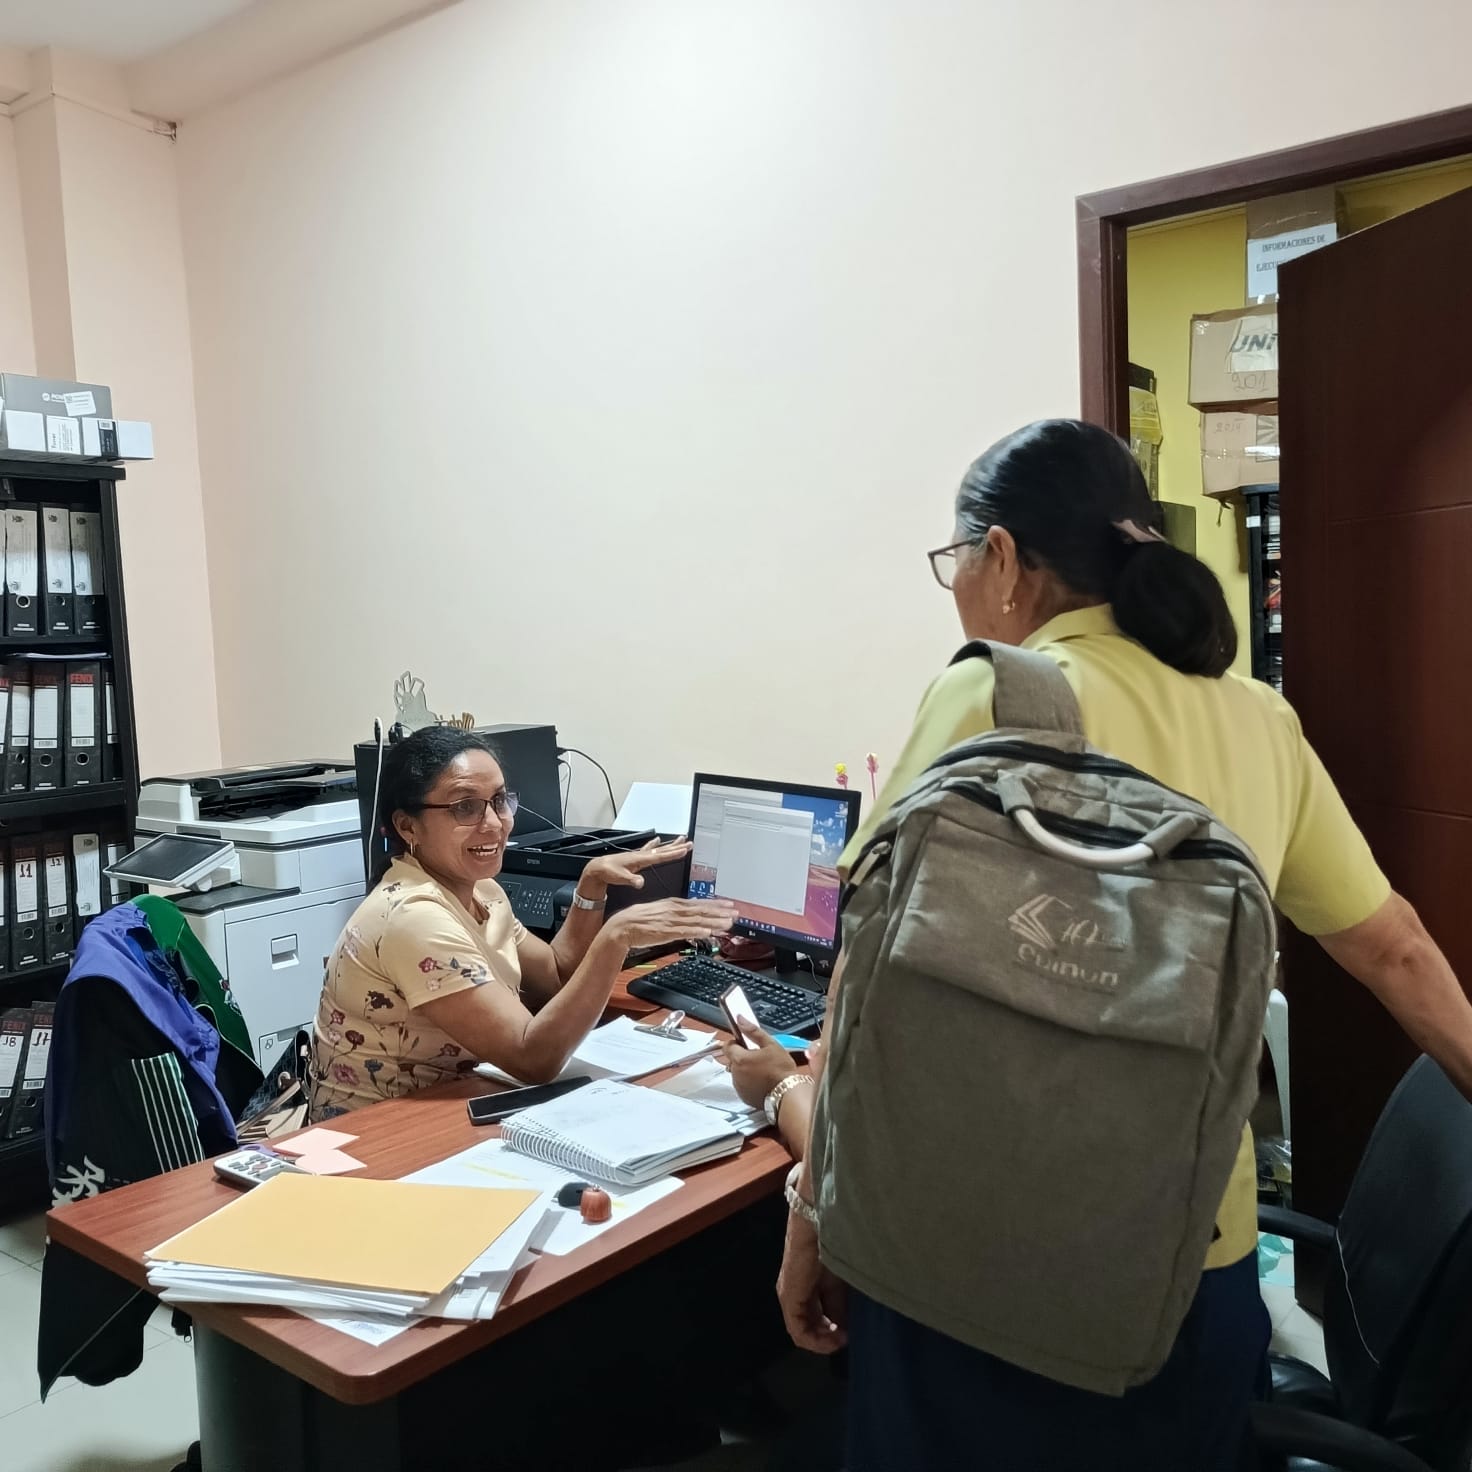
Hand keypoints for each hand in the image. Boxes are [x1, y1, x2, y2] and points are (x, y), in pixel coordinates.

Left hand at [579, 838, 692, 898]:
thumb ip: (632, 880)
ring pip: (658, 848)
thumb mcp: (620, 878)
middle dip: (677, 847)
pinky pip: (649, 849)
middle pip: (663, 850)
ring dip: (669, 844)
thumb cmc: (608, 872)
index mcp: (640, 859)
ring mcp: (638, 855)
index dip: (674, 853)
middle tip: (689, 843)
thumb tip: (641, 883)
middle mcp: (641, 855)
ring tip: (680, 839)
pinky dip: (655, 844)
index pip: (661, 856)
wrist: (598, 868)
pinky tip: (658, 840)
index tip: (685, 850)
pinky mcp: (635, 857)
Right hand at [606, 897, 736, 949]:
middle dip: (720, 912)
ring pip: (697, 921)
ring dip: (714, 922)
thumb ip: (676, 913)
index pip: (699, 904)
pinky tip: (708, 932)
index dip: (716, 904)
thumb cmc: (639, 920)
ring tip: (728, 924)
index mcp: (673, 904)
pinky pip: (685, 931)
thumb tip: (690, 916)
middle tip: (736, 914)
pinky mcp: (666, 932)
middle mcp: (675, 910)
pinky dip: (697, 931)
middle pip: (702, 911)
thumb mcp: (660, 911)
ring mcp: (671, 921)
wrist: (622, 927)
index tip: (729, 905)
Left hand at [720, 1021, 802, 1109]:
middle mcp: (736, 1074)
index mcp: (740, 1059)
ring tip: (762, 1070)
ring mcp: (739, 1086)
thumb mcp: (770, 1044)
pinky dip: (748, 1082)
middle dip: (743, 1057)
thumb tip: (740, 1019)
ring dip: (745, 1070)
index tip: (745, 1044)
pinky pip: (742, 1085)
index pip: (727, 1046)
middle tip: (759, 1057)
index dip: (736, 1043)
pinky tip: (762, 1081)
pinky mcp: (744, 1096)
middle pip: (733, 1060)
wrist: (788, 1093)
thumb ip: (753, 1030)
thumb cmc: (781, 1070)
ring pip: (737, 1073)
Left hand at [777, 1211, 846, 1353]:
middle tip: (848, 1338)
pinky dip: (816, 1340)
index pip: (821, 1316)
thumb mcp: (843, 1277)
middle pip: (812, 1325)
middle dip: (831, 1337)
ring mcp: (790, 1295)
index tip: (853, 1332)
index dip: (837, 1329)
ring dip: (824, 1340)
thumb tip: (849, 1325)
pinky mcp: (788, 1297)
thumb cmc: (835, 1241)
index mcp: (812, 1284)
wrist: (818, 1219)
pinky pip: (798, 1330)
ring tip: (841, 1339)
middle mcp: (797, 1292)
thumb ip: (843, 1300)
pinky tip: (833, 1337)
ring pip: (803, 1331)